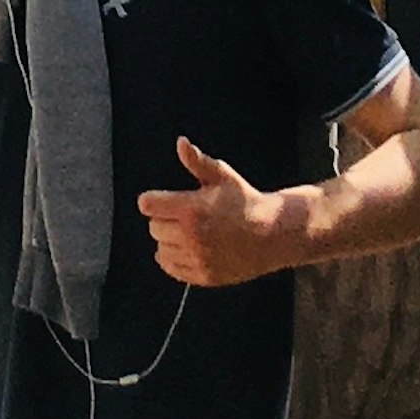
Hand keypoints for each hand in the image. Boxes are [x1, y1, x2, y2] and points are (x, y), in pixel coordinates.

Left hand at [139, 137, 307, 287]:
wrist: (271, 234)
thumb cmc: (244, 200)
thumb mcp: (222, 176)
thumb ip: (197, 161)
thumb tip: (181, 142)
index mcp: (192, 209)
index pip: (148, 205)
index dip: (152, 200)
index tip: (161, 199)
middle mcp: (192, 237)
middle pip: (153, 228)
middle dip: (163, 219)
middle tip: (181, 214)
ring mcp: (198, 259)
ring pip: (160, 250)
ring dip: (168, 240)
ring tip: (186, 232)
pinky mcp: (204, 276)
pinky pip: (172, 269)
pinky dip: (173, 259)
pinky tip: (186, 248)